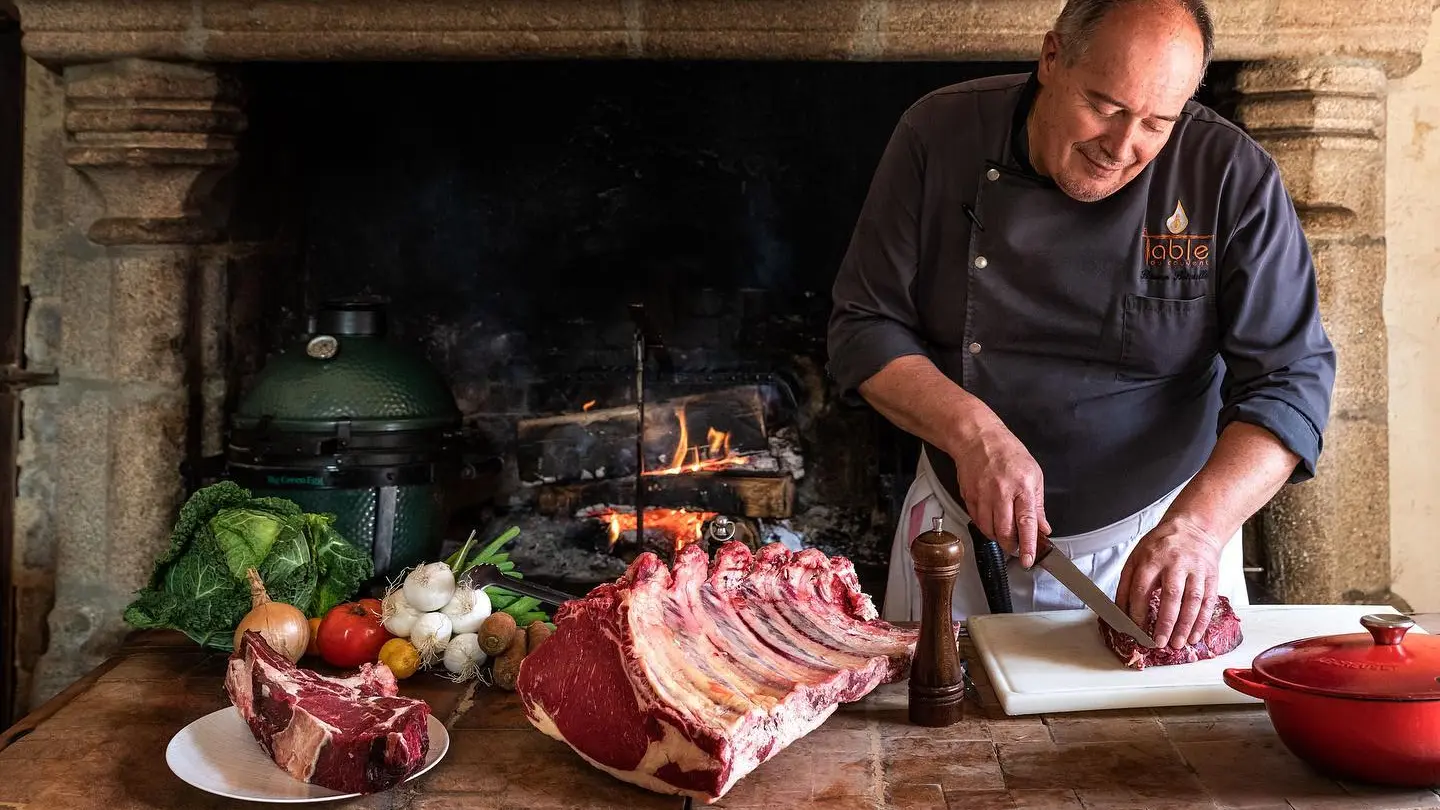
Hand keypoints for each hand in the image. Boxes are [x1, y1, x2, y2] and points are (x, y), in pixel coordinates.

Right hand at [952, 423, 1050, 567]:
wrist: (978, 438)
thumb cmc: (1007, 453)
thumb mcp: (1034, 474)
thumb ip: (1038, 504)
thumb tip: (1043, 527)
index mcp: (1022, 486)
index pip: (1026, 523)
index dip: (1027, 545)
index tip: (1028, 559)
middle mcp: (1001, 492)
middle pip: (1003, 531)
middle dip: (1010, 545)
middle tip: (1016, 547)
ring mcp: (982, 495)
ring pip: (988, 529)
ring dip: (997, 537)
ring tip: (1005, 532)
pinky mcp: (968, 496)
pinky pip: (976, 520)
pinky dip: (985, 525)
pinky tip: (992, 520)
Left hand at [1115, 516, 1224, 648]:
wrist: (1194, 527)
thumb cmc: (1162, 545)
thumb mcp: (1137, 556)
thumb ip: (1127, 582)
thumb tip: (1120, 610)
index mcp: (1151, 558)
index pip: (1142, 589)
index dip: (1138, 611)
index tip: (1136, 629)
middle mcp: (1175, 563)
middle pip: (1171, 596)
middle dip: (1165, 623)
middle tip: (1159, 642)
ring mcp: (1195, 569)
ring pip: (1193, 600)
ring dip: (1185, 625)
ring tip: (1178, 643)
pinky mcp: (1211, 575)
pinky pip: (1208, 601)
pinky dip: (1202, 621)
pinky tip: (1194, 634)